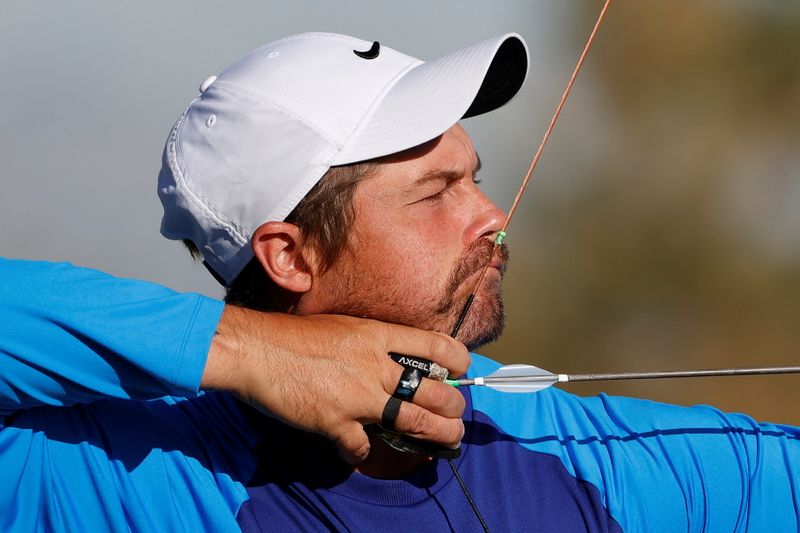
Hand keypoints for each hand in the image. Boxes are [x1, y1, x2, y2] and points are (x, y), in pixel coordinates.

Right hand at [201, 305, 469, 463]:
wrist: (256, 349)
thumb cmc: (295, 335)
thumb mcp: (345, 327)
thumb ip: (374, 343)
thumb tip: (395, 360)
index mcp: (379, 336)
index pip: (437, 346)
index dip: (458, 362)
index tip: (461, 372)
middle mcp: (376, 366)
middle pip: (435, 392)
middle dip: (454, 409)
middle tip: (456, 416)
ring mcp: (358, 396)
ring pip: (415, 423)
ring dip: (436, 436)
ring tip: (446, 442)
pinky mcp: (336, 423)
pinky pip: (361, 447)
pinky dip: (360, 452)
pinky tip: (357, 450)